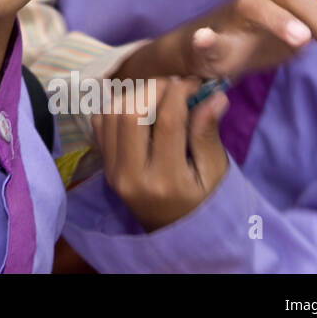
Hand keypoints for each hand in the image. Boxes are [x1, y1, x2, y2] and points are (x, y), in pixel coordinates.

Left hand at [94, 76, 229, 231]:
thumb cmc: (204, 204)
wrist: (176, 235)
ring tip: (159, 94)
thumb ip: (208, 135)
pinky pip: (100, 125)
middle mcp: (132, 176)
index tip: (194, 82)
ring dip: (133, 95)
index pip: (166, 122)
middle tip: (174, 84)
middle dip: (153, 89)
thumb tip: (214, 95)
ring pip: (111, 115)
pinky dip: (116, 107)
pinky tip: (139, 107)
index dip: (180, 92)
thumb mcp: (215, 175)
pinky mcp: (104, 167)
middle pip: (130, 114)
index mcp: (166, 181)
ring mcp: (113, 172)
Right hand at [125, 0, 316, 82]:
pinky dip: (206, 38)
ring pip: (253, 6)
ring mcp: (231, 18)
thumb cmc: (255, 38)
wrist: (200, 55)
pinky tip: (206, 40)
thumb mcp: (298, 31)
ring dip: (278, 18)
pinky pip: (205, 38)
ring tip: (300, 40)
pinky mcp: (207, 43)